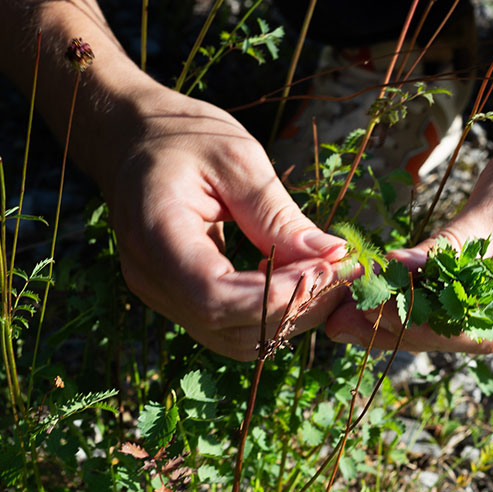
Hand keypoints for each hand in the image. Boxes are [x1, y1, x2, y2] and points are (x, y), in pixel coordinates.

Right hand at [103, 86, 345, 359]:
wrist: (133, 140)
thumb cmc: (183, 137)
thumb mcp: (236, 159)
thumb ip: (279, 214)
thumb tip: (333, 256)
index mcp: (155, 234)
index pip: (214, 295)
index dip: (275, 295)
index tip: (327, 271)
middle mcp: (151, 278)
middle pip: (227, 324)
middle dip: (294, 307)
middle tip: (343, 274)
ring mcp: (162, 295)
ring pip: (233, 337)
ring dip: (288, 316)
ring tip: (327, 277)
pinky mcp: (179, 299)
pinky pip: (230, 325)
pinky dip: (271, 313)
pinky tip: (298, 280)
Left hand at [325, 107, 492, 351]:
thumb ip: (448, 248)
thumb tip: (388, 278)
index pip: (487, 326)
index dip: (421, 325)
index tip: (364, 314)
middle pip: (476, 333)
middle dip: (406, 325)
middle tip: (339, 322)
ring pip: (474, 327)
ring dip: (414, 318)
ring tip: (351, 313)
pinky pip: (482, 312)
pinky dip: (437, 304)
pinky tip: (390, 299)